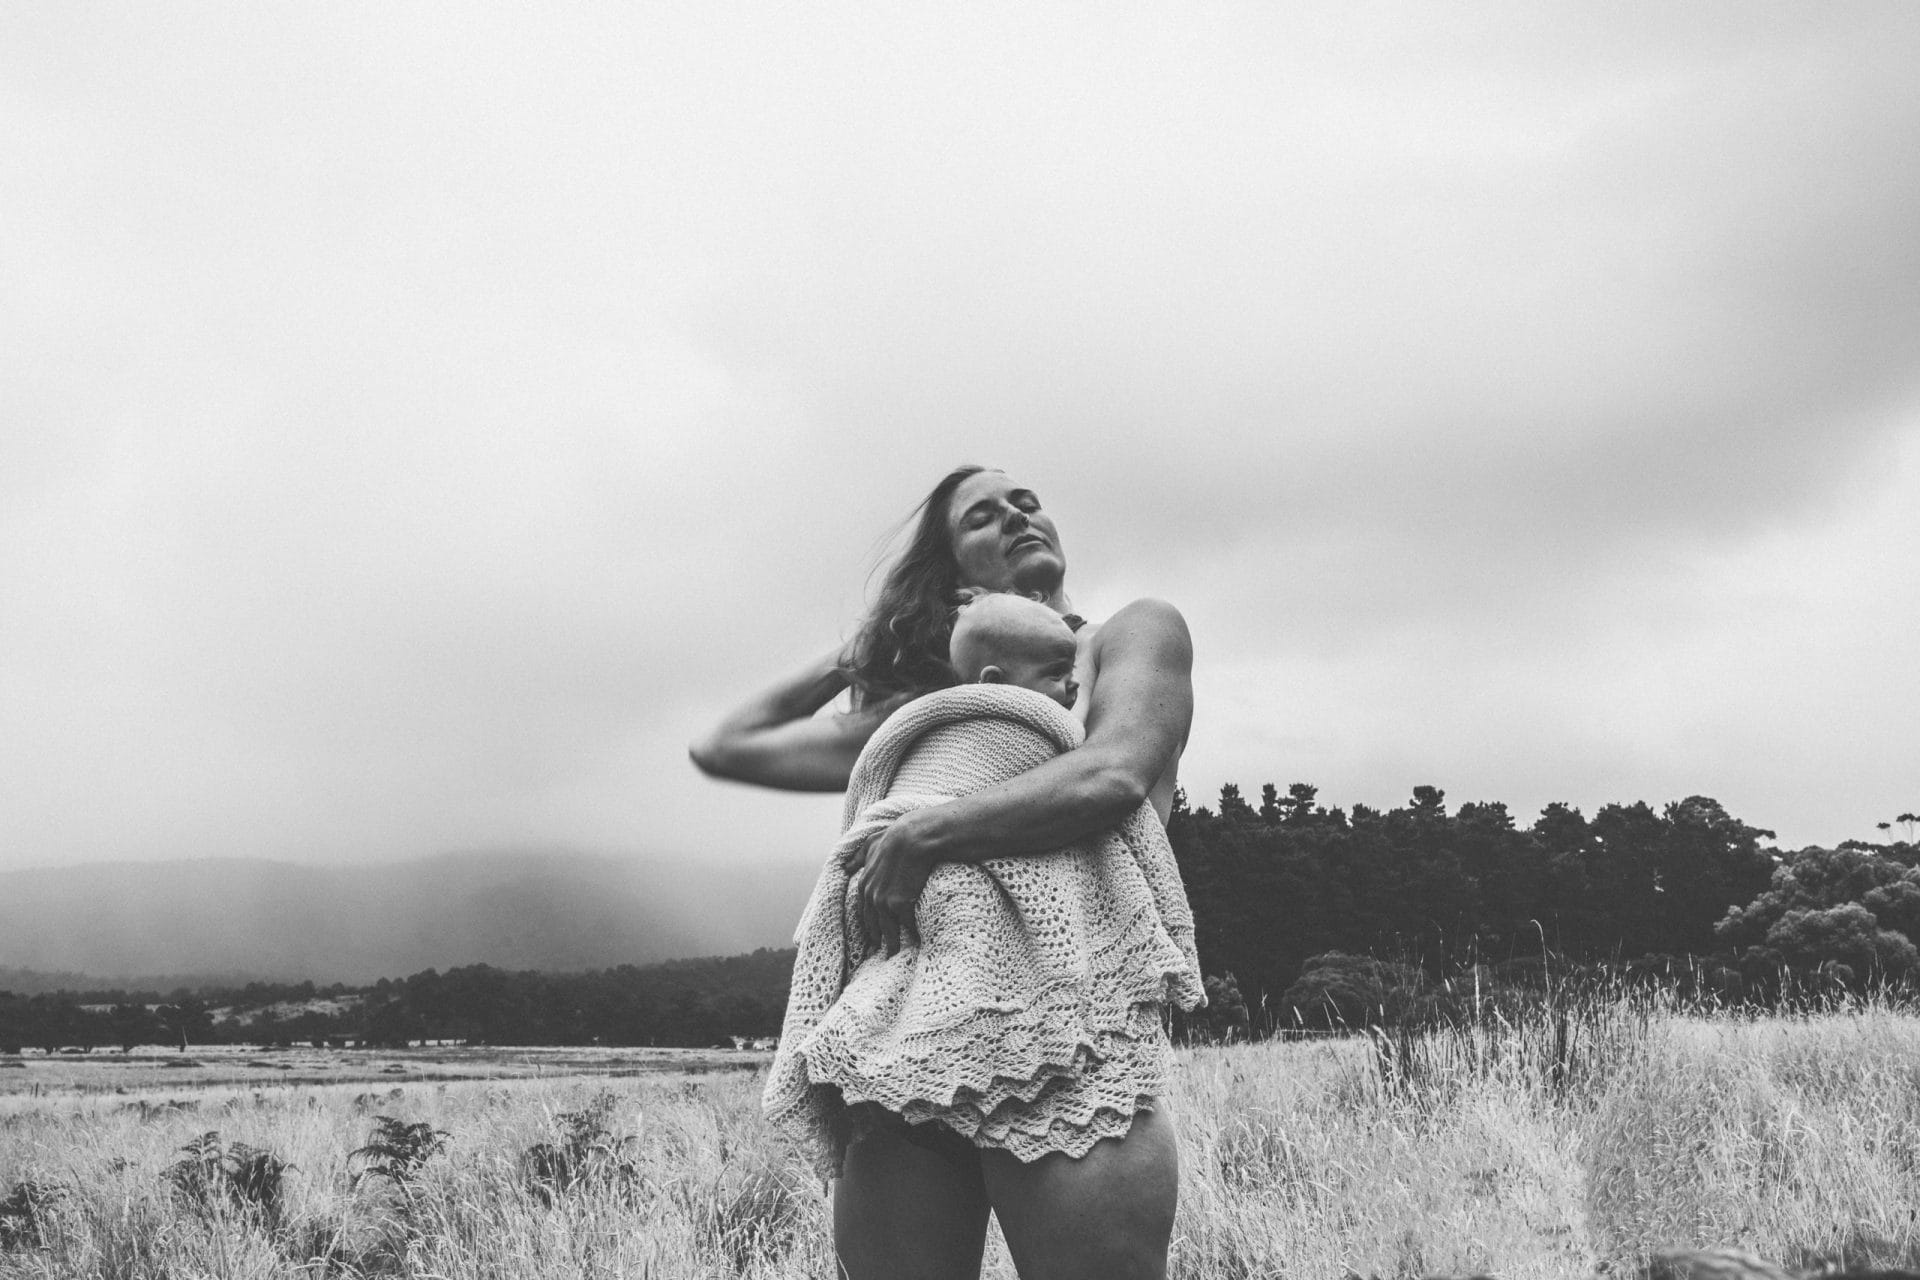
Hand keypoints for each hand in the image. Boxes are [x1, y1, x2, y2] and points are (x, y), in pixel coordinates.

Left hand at [850, 808, 937, 956]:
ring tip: (895, 955)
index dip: (868, 924)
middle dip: (876, 939)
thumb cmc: (893, 838)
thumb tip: (846, 866)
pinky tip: (916, 941)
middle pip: (873, 924)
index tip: (872, 935)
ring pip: (888, 930)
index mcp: (863, 884)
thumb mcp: (871, 844)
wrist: (912, 838)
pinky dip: (912, 933)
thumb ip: (858, 857)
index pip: (863, 912)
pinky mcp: (900, 904)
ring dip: (892, 944)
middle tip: (880, 952)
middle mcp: (870, 896)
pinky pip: (907, 925)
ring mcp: (884, 902)